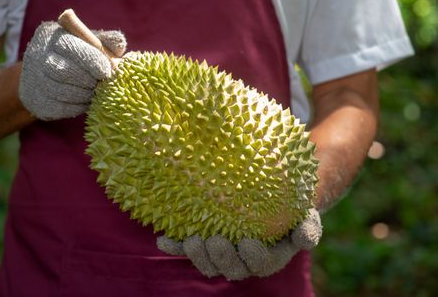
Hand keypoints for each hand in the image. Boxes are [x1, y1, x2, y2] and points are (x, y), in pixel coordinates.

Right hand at [19, 21, 125, 119]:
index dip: (91, 60)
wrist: (46, 76)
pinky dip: (77, 106)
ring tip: (94, 92)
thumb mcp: (89, 42)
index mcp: (52, 35)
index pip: (70, 46)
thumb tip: (120, 44)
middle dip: (87, 79)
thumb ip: (105, 41)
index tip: (106, 71)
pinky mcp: (37, 100)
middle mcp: (37, 55)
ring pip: (61, 91)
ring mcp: (34, 79)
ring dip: (83, 94)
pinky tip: (85, 101)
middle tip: (100, 84)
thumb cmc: (75, 55)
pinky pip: (60, 107)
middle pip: (62, 70)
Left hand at [157, 208, 321, 280]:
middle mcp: (241, 260)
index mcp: (267, 256)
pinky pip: (187, 247)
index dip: (253, 257)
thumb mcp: (304, 215)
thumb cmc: (289, 209)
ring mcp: (220, 252)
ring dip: (197, 255)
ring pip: (207, 263)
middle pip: (229, 268)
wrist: (269, 201)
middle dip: (221, 257)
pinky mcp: (203, 241)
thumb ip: (307, 228)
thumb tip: (303, 238)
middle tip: (214, 240)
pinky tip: (162, 239)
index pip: (260, 264)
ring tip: (191, 240)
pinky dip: (174, 245)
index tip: (248, 241)